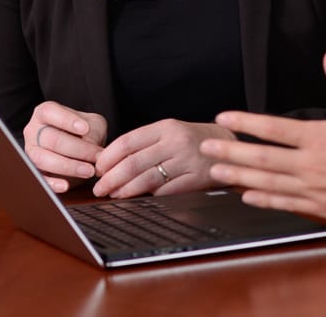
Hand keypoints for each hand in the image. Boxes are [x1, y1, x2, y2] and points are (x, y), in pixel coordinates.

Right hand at [25, 101, 107, 192]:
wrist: (82, 149)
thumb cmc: (86, 132)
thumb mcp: (94, 125)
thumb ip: (93, 132)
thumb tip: (89, 145)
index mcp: (45, 113)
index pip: (50, 112)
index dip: (67, 120)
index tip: (85, 128)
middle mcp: (33, 131)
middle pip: (51, 139)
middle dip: (76, 150)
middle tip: (96, 157)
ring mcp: (31, 151)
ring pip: (42, 159)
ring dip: (67, 166)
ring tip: (88, 171)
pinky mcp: (34, 171)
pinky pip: (39, 178)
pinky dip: (51, 183)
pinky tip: (66, 185)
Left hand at [93, 119, 234, 197]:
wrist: (228, 145)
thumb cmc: (191, 140)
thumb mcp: (169, 132)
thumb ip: (144, 143)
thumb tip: (109, 161)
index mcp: (165, 127)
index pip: (127, 142)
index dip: (108, 158)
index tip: (97, 168)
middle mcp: (176, 142)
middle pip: (133, 163)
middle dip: (111, 178)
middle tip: (99, 188)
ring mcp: (187, 161)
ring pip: (147, 179)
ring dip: (125, 190)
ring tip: (114, 194)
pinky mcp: (197, 179)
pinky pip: (166, 192)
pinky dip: (150, 196)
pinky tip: (140, 197)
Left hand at [199, 50, 325, 222]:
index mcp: (320, 137)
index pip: (273, 128)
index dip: (245, 123)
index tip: (224, 118)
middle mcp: (311, 165)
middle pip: (261, 159)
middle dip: (230, 153)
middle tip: (206, 149)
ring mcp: (315, 189)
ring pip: (268, 183)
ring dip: (239, 178)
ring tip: (216, 173)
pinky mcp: (324, 208)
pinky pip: (286, 204)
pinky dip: (264, 199)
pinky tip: (248, 196)